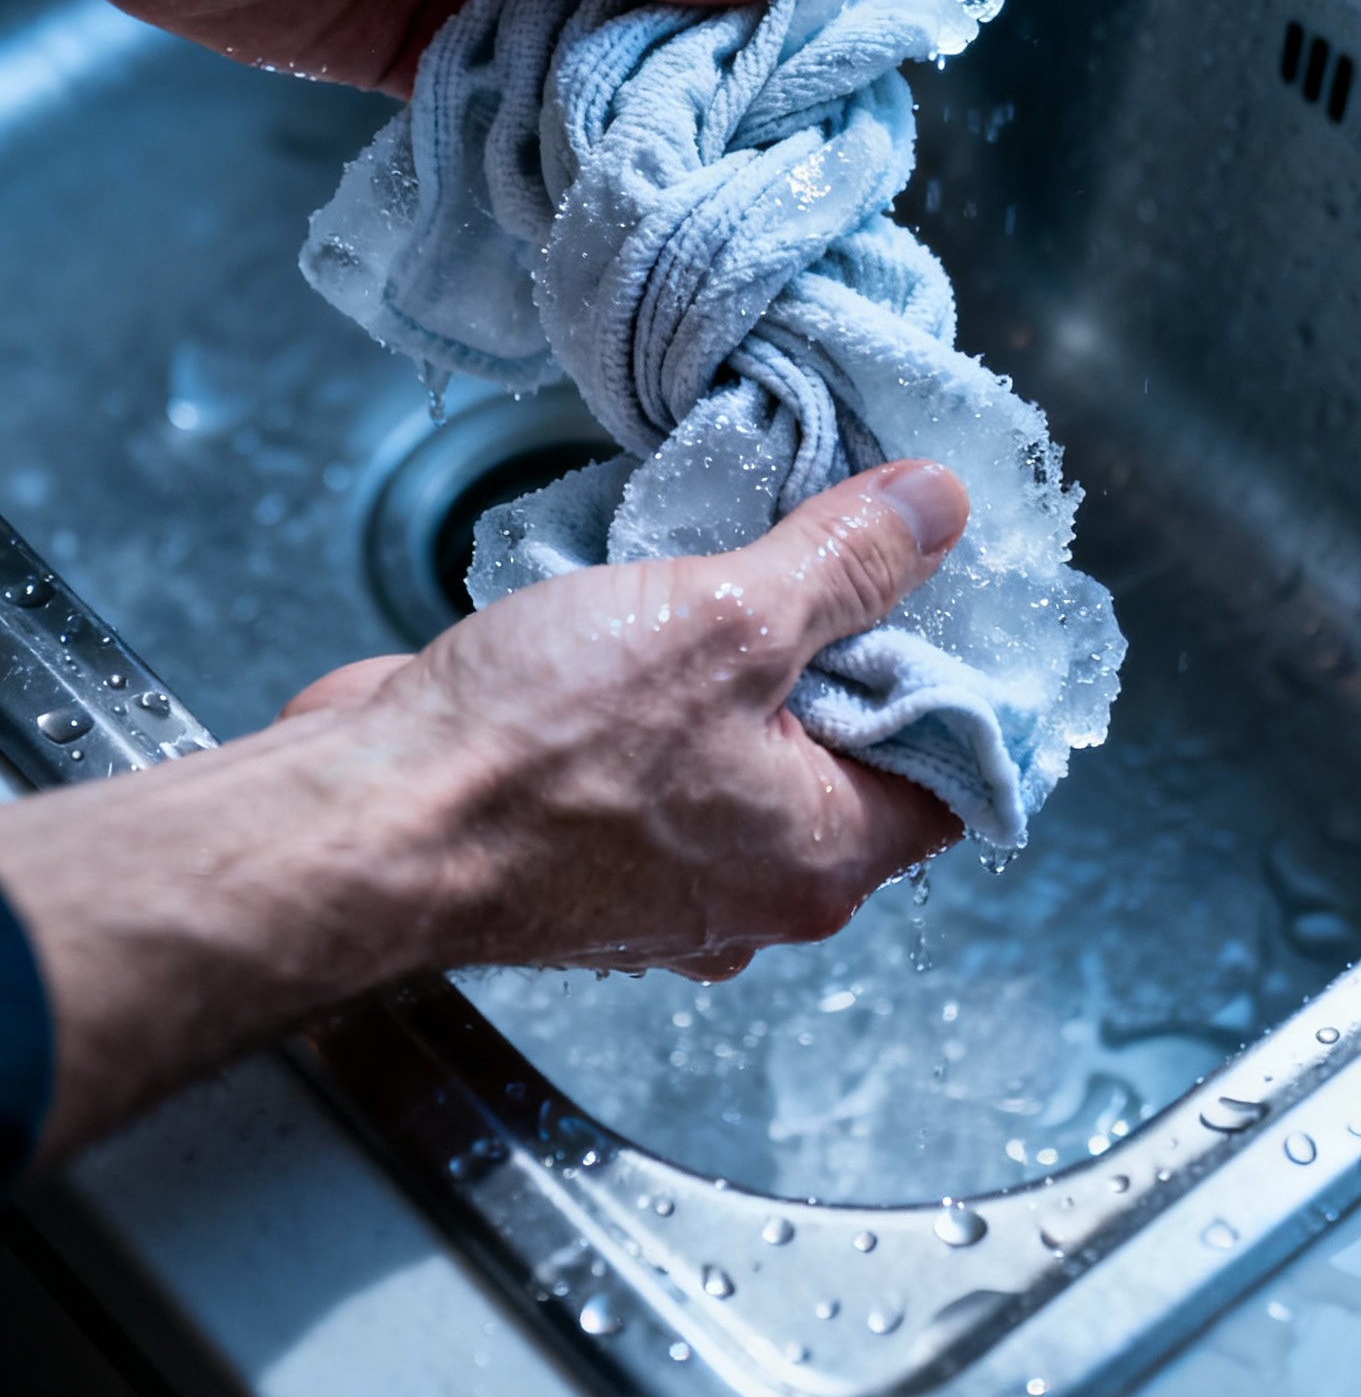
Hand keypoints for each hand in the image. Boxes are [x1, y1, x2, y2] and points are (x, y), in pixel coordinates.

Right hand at [286, 459, 967, 977]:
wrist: (363, 819)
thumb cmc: (534, 756)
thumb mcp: (728, 622)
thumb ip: (844, 566)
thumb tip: (938, 511)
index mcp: (821, 860)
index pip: (953, 770)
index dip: (961, 665)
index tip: (945, 572)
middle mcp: (751, 886)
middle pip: (849, 748)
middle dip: (840, 640)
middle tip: (831, 533)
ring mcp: (660, 869)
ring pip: (743, 739)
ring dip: (735, 652)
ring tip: (723, 554)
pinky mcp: (579, 837)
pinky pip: (653, 745)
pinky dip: (654, 677)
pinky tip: (634, 600)